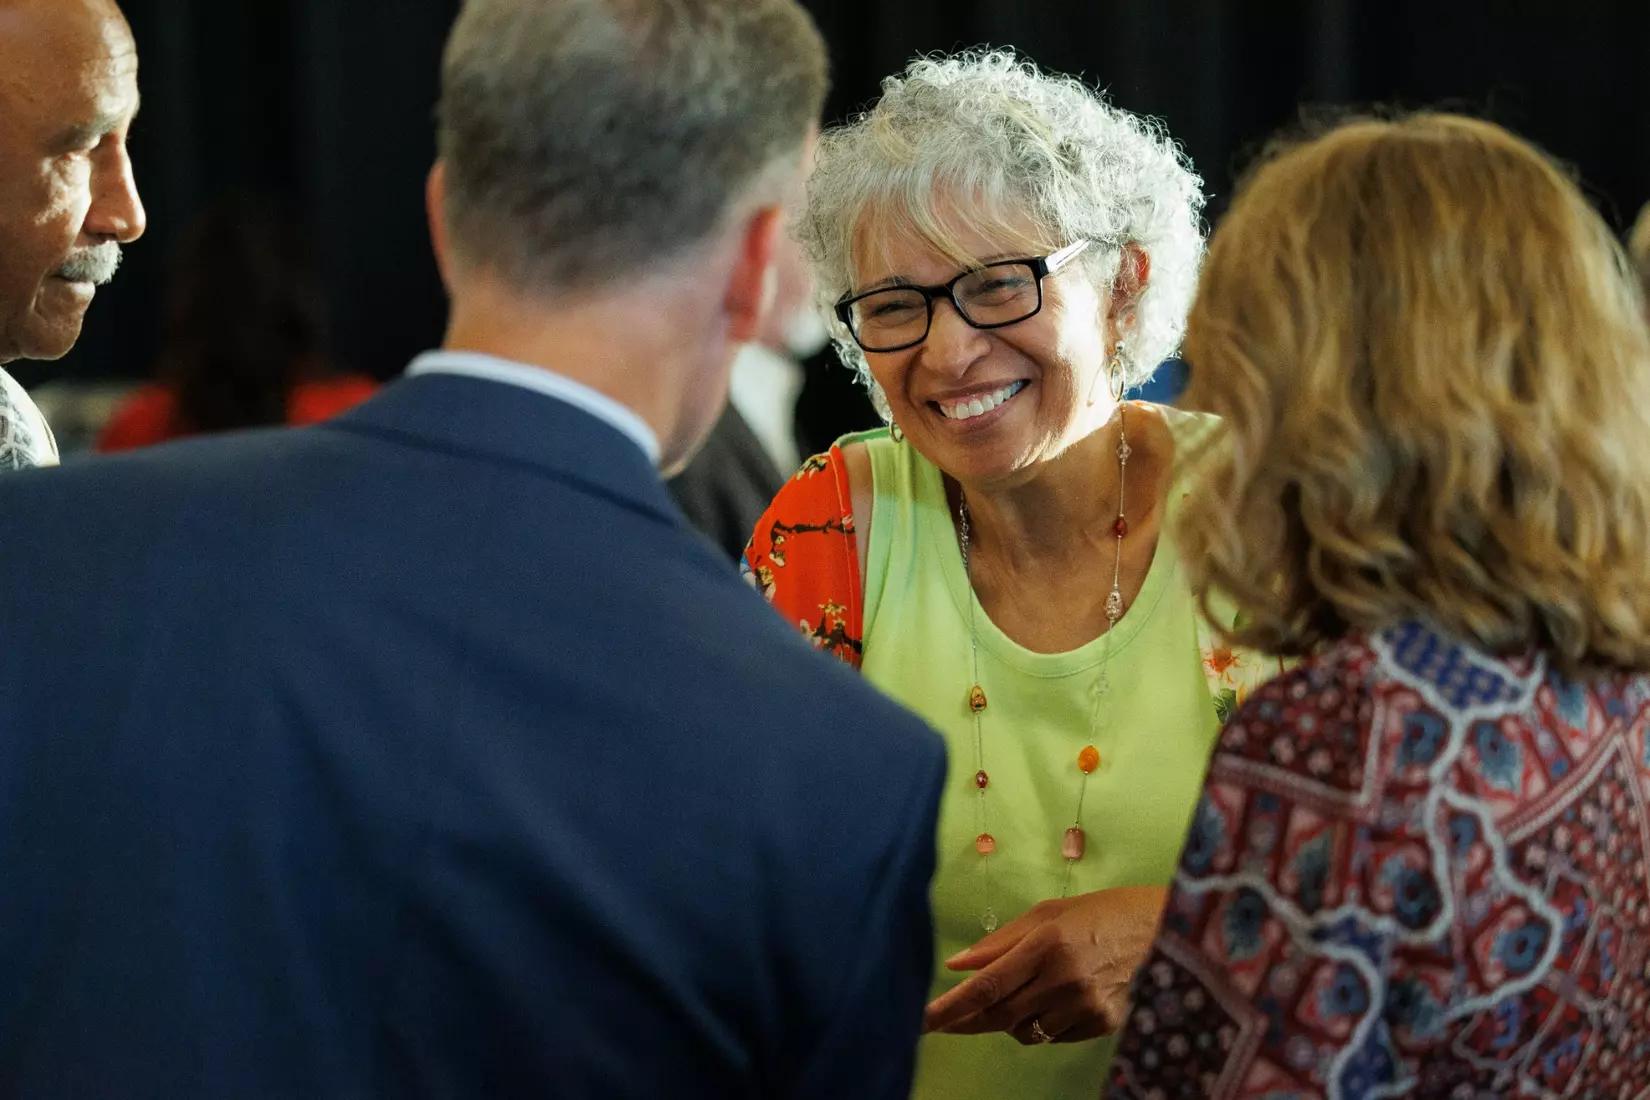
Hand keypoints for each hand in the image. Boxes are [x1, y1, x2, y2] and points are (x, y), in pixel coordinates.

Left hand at [923, 886, 1167, 1044]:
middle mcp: (1065, 979)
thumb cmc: (1099, 912)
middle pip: (1000, 1014)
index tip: (920, 1020)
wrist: (1165, 931)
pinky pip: (1052, 1036)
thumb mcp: (1046, 913)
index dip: (950, 1007)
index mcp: (1047, 944)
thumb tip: (955, 964)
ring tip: (1025, 989)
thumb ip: (999, 942)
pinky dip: (1040, 1023)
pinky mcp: (1102, 1025)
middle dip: (968, 1019)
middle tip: (944, 1019)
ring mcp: (1086, 1006)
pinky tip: (1055, 998)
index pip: (987, 985)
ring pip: (1024, 1030)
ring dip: (1008, 1018)